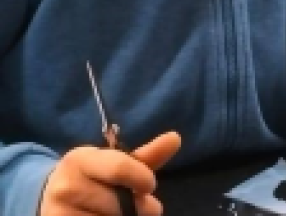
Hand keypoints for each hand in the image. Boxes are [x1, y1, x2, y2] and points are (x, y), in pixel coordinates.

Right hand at [39, 131, 180, 215]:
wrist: (50, 198)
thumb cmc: (93, 178)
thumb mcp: (115, 163)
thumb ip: (146, 156)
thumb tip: (176, 138)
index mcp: (81, 159)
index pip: (121, 169)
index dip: (143, 179)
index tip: (149, 185)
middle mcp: (66, 186)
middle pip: (119, 203)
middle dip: (139, 207)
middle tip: (138, 206)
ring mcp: (59, 212)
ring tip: (118, 212)